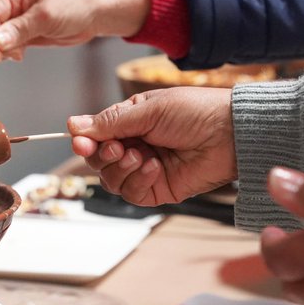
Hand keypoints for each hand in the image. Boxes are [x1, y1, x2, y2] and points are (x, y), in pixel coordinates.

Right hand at [0, 0, 147, 60]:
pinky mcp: (24, 31)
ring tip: (17, 54)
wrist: (98, 11)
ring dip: (0, 49)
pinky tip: (20, 55)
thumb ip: (20, 29)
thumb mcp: (47, 15)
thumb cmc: (77, 2)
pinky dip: (8, 52)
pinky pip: (6, 43)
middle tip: (4, 57)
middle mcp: (11, 2)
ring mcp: (17, 17)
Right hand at [66, 86, 235, 204]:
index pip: (95, 136)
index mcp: (131, 122)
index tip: (80, 142)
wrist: (230, 133)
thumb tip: (73, 125)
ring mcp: (145, 170)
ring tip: (140, 155)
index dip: (85, 141)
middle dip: (102, 156)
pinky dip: (137, 181)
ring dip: (120, 168)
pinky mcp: (158, 189)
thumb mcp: (148, 110)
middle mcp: (135, 146)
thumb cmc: (195, 112)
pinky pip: (132, 194)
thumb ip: (111, 121)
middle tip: (117, 147)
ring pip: (111, 180)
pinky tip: (154, 166)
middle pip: (98, 161)